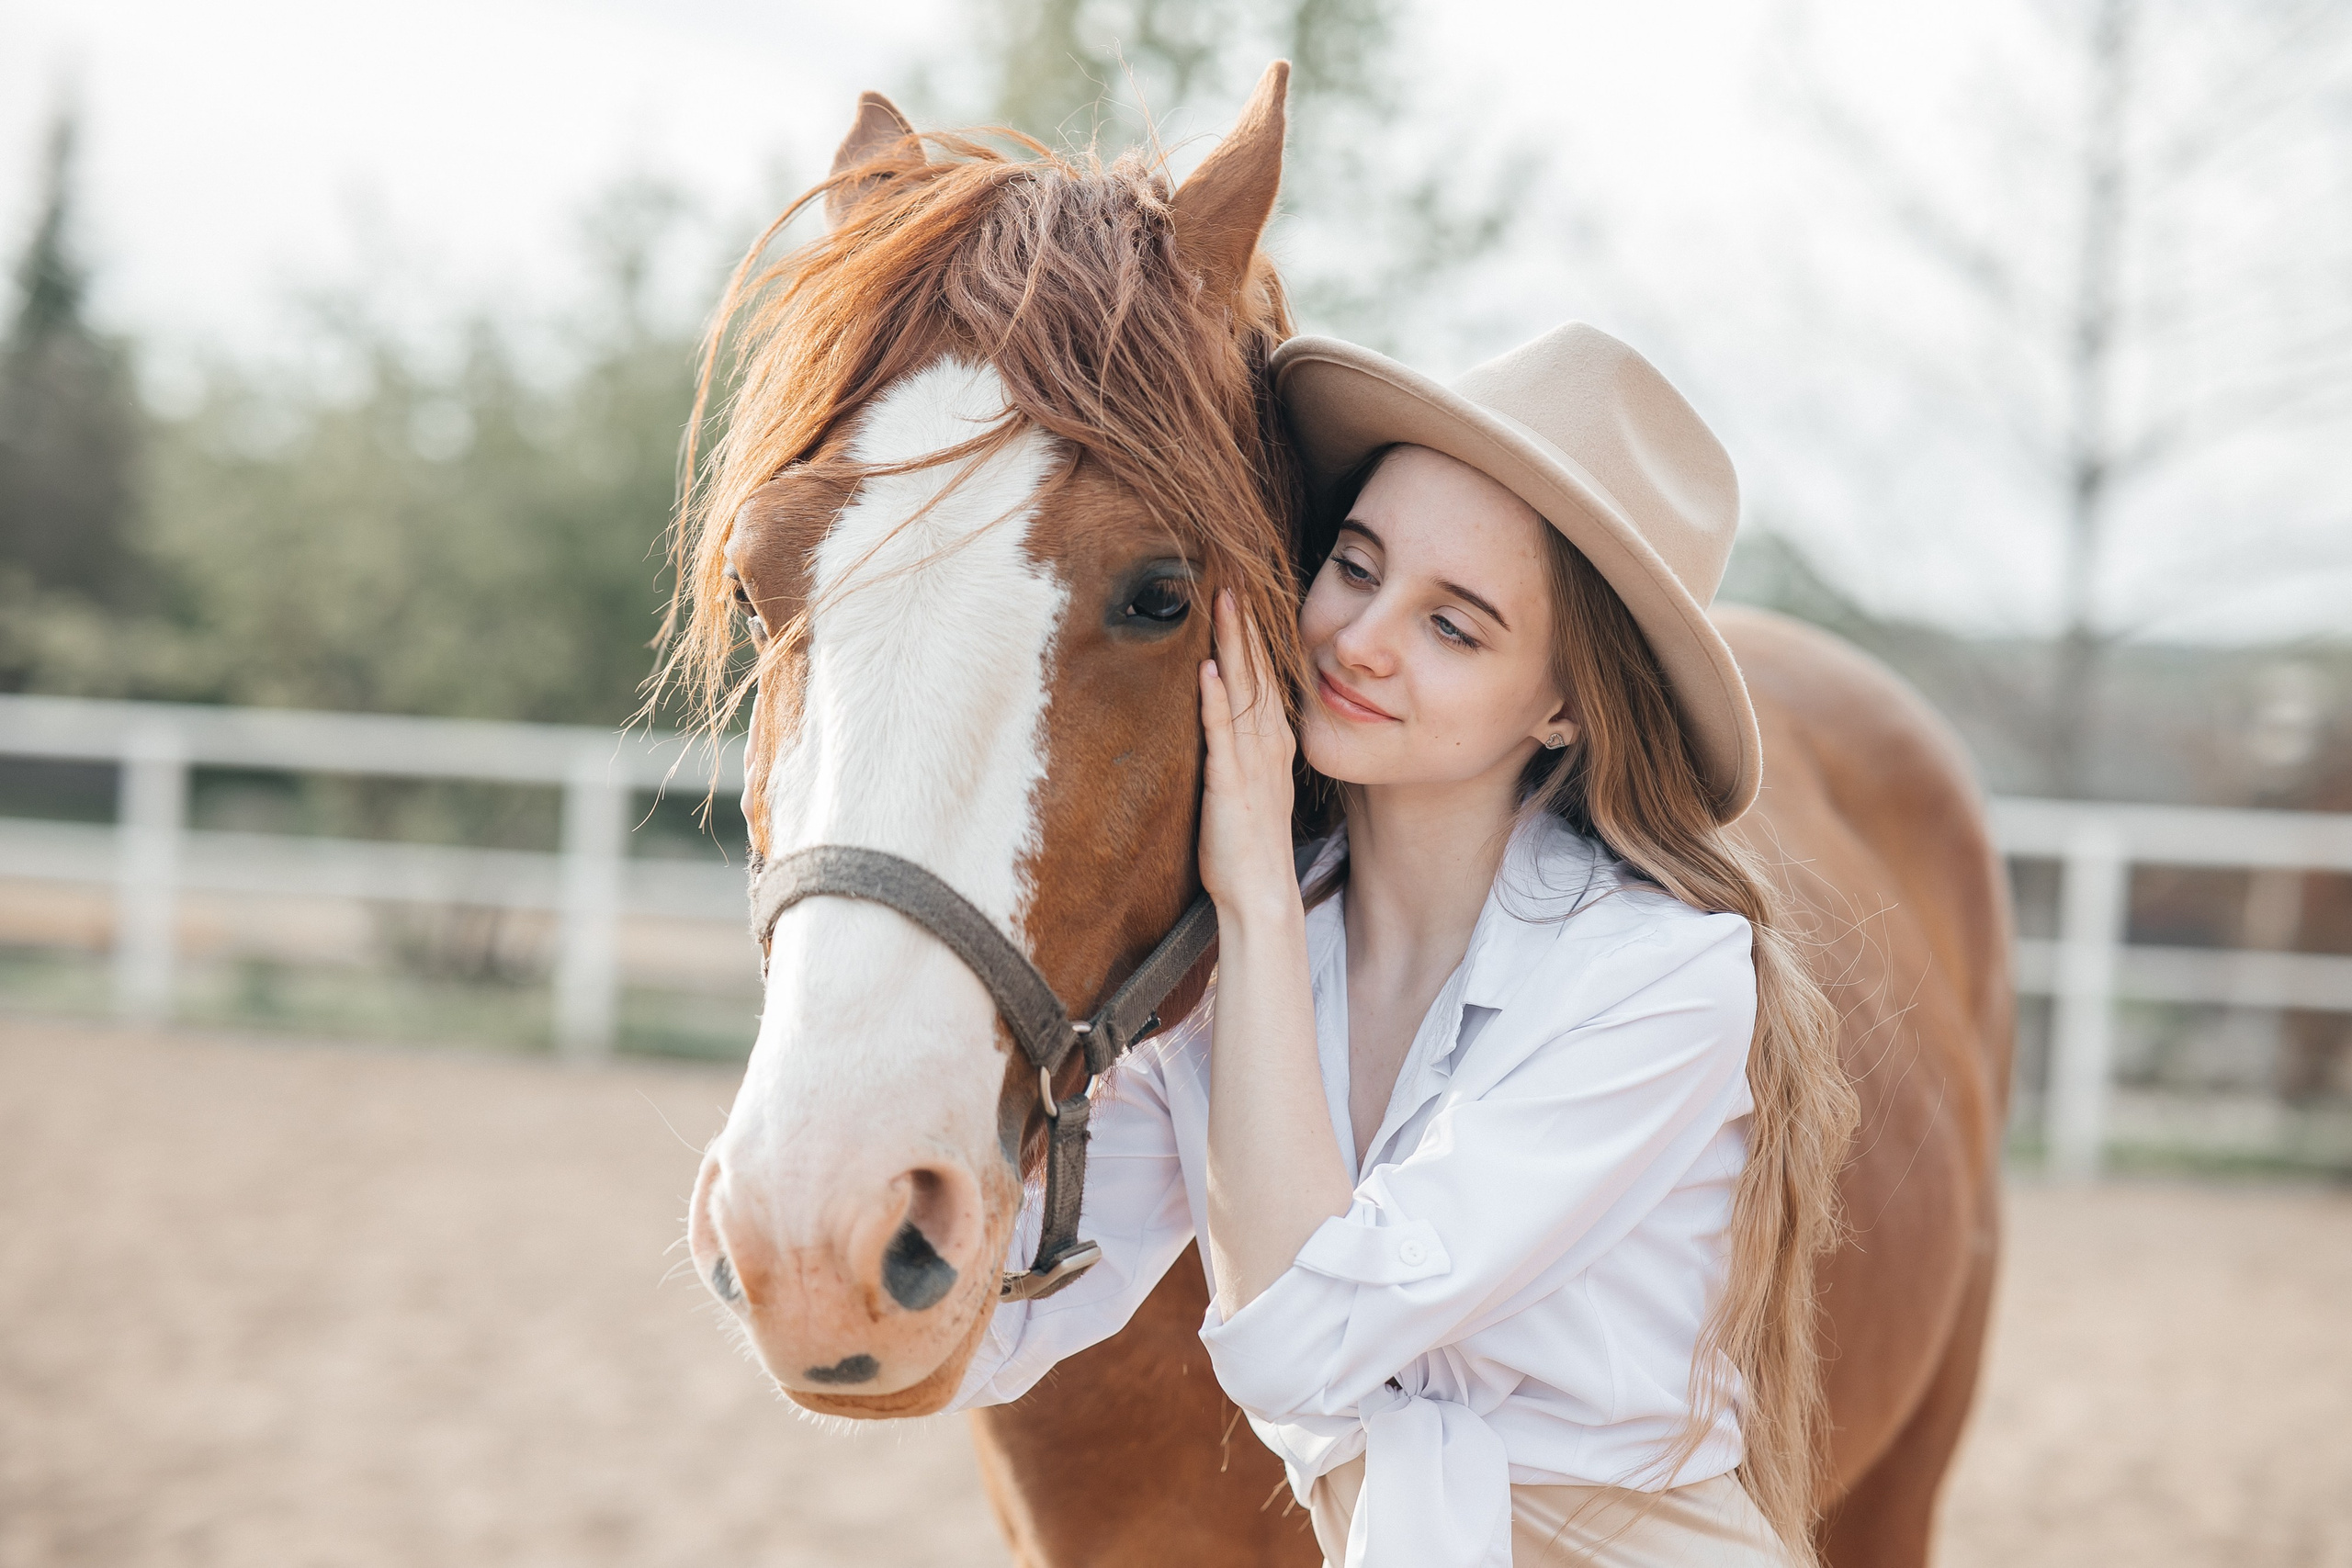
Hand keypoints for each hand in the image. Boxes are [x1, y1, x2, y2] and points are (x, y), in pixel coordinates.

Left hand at [1198, 590, 1298, 922]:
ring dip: (1233, 647)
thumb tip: (1222, 721)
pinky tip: (1209, 670)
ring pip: (1243, 691)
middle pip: (1257, 672)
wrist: (1261, 892)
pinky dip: (1216, 700)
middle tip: (1233, 580)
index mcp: (1272, 743)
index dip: (1253, 636)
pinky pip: (1222, 734)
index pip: (1264, 677)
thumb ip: (1240, 751)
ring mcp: (1251, 762)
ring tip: (1224, 603)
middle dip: (1244, 625)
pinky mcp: (1230, 783)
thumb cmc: (1248, 846)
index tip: (1241, 597)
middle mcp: (1267, 745)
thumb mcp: (1249, 787)